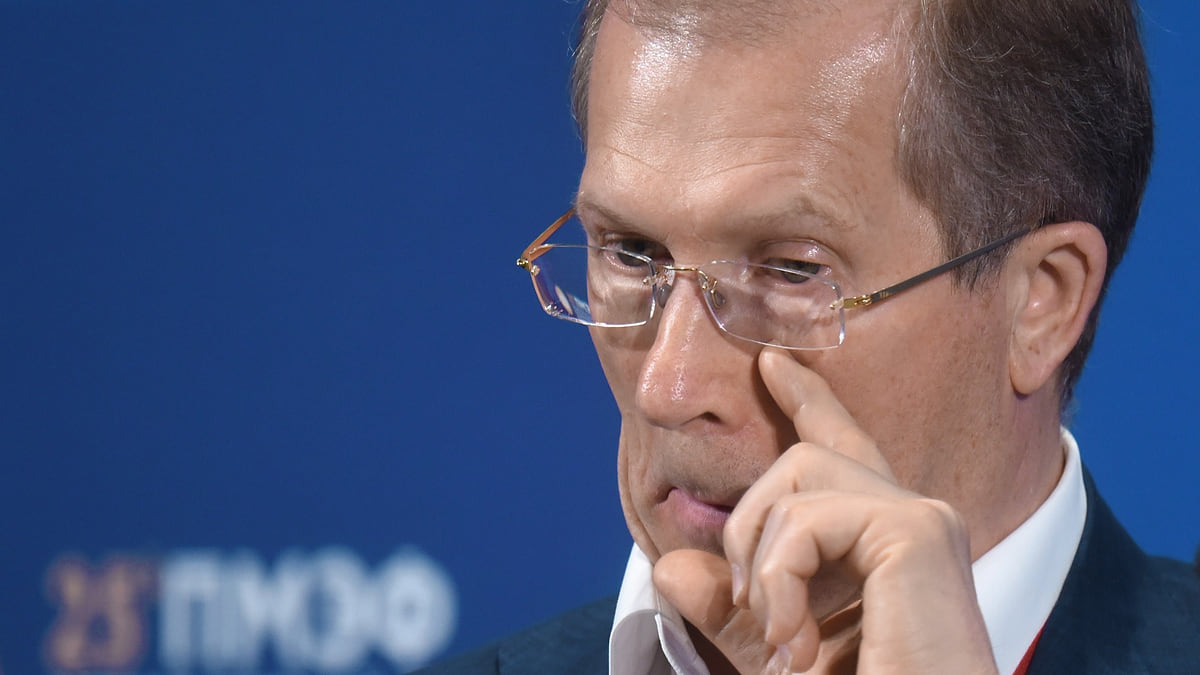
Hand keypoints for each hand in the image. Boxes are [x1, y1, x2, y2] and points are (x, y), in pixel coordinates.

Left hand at [652, 348, 998, 673]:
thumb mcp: (776, 654)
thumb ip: (732, 611)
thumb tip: (671, 568)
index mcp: (890, 543)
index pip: (843, 450)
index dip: (808, 401)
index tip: (773, 363)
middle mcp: (916, 520)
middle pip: (802, 457)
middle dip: (750, 524)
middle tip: (758, 616)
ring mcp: (922, 520)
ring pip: (797, 474)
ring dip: (761, 562)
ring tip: (781, 638)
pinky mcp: (918, 532)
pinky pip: (806, 518)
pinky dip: (777, 580)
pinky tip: (794, 639)